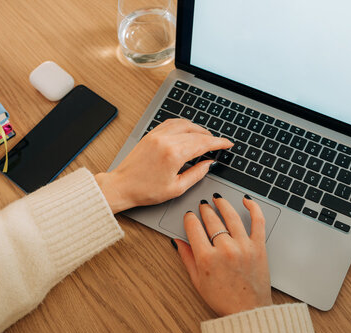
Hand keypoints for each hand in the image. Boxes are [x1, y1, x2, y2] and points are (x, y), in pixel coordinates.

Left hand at [95, 119, 232, 212]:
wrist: (122, 186)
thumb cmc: (145, 190)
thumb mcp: (177, 188)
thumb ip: (196, 174)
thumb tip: (209, 164)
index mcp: (174, 154)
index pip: (203, 143)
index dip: (219, 143)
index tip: (228, 144)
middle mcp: (166, 140)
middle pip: (196, 133)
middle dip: (210, 137)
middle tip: (218, 144)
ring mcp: (157, 135)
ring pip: (184, 124)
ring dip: (198, 129)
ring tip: (205, 137)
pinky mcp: (151, 134)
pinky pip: (171, 123)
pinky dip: (183, 125)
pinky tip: (188, 130)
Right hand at [174, 194, 272, 316]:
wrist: (248, 311)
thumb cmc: (224, 299)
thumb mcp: (197, 281)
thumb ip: (187, 258)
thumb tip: (178, 242)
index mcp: (206, 258)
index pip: (193, 227)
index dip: (190, 218)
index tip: (190, 216)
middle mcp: (225, 249)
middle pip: (211, 219)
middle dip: (204, 210)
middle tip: (203, 206)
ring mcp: (243, 246)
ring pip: (231, 216)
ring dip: (222, 204)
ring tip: (218, 200)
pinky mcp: (259, 247)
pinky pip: (258, 221)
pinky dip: (253, 207)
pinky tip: (246, 200)